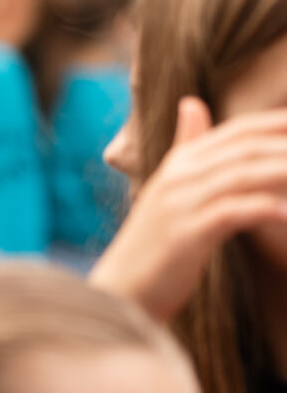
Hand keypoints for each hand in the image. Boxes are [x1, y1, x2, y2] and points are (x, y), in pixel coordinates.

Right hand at [91, 98, 286, 322]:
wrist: (122, 289)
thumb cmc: (156, 243)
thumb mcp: (170, 190)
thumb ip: (187, 147)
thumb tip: (192, 103)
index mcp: (179, 162)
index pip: (238, 131)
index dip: (278, 125)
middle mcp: (178, 176)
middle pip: (245, 149)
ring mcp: (179, 204)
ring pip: (243, 176)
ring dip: (285, 173)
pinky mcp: (185, 234)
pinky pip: (232, 213)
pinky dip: (264, 209)